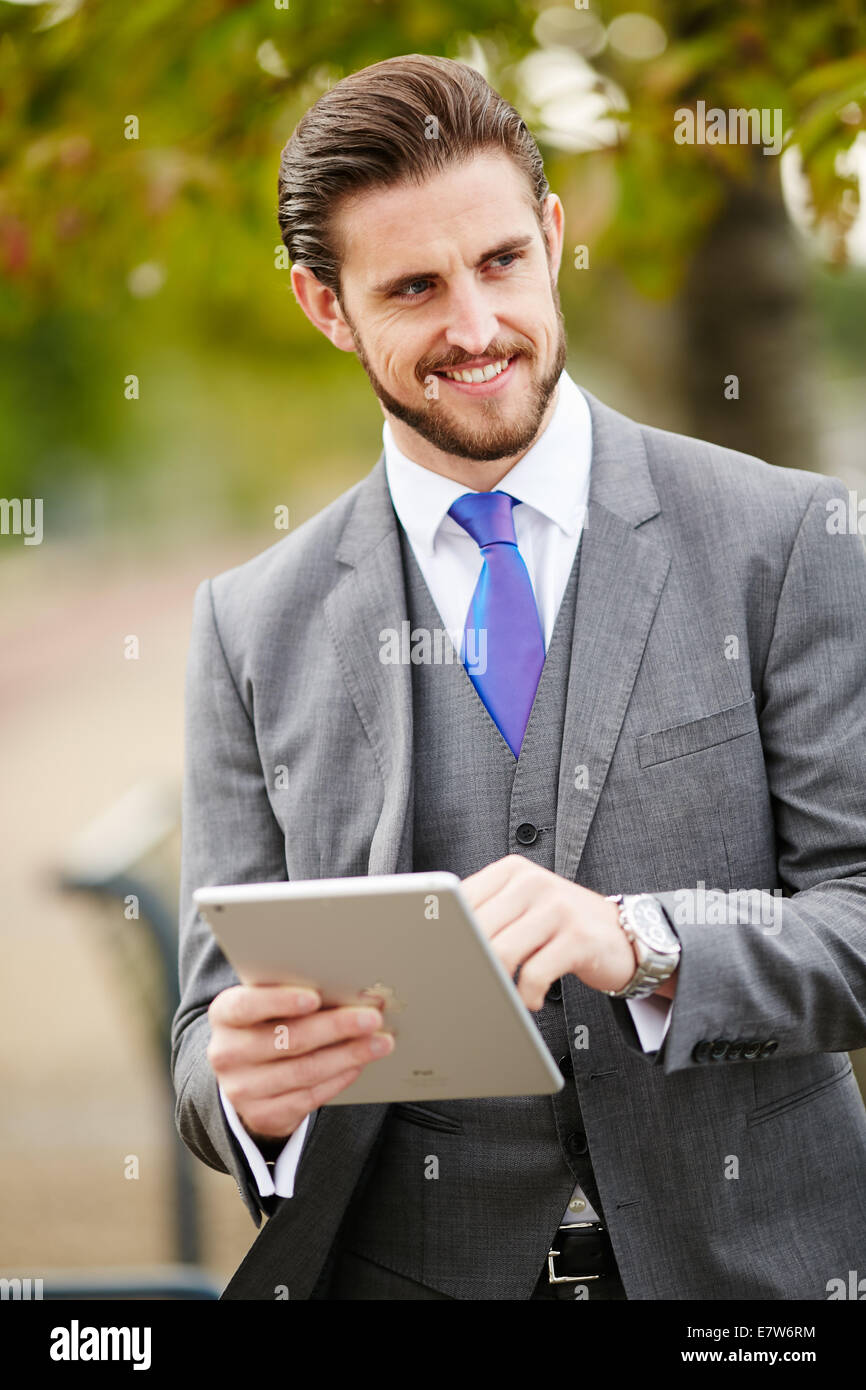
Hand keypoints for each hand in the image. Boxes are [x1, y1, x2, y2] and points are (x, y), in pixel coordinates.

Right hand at [207, 985, 394, 1142]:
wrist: (245, 1076)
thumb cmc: (266, 1026)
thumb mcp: (266, 1007)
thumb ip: (294, 996)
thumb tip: (349, 990)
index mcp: (225, 1015)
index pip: (247, 1006)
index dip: (280, 1001)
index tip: (314, 997)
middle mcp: (227, 1053)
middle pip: (287, 1039)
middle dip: (336, 1026)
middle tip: (371, 1018)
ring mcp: (242, 1089)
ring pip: (305, 1070)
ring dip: (349, 1054)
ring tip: (380, 1042)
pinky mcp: (263, 1115)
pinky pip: (310, 1097)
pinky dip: (339, 1078)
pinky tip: (359, 1065)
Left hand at [460, 855, 638, 1009]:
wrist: (623, 934)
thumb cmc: (563, 925)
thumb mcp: (523, 907)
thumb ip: (488, 915)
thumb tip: (441, 944)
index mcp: (512, 871)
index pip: (462, 900)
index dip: (448, 933)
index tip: (443, 958)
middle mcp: (533, 882)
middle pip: (478, 929)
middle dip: (470, 963)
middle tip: (470, 985)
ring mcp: (558, 907)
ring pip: (502, 952)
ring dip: (496, 983)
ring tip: (500, 994)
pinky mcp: (578, 937)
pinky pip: (535, 974)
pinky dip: (527, 995)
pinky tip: (531, 999)